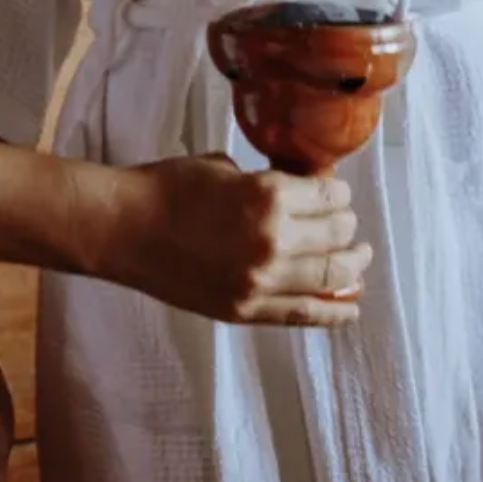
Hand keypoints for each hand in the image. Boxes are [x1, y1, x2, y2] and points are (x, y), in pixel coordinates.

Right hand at [98, 155, 369, 325]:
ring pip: (330, 276)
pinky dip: (335, 312)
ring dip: (353, 267)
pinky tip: (352, 306)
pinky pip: (303, 314)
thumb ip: (264, 182)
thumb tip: (296, 192)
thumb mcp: (222, 167)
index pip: (328, 195)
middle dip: (347, 226)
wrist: (122, 229)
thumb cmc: (166, 188)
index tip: (337, 193)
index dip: (338, 192)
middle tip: (346, 223)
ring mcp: (260, 281)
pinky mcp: (245, 310)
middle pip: (337, 235)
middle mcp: (273, 240)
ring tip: (360, 260)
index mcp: (267, 196)